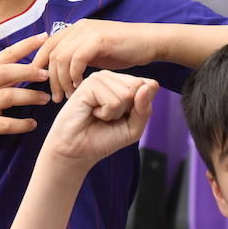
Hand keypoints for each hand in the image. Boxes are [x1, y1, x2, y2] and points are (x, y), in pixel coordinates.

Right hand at [0, 32, 50, 155]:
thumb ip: (2, 77)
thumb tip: (31, 66)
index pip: (6, 54)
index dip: (25, 45)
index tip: (44, 37)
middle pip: (6, 72)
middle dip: (28, 71)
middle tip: (47, 74)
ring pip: (8, 97)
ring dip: (30, 97)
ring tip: (45, 99)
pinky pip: (5, 124)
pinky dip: (21, 124)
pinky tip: (32, 124)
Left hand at [30, 20, 161, 102]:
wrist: (150, 42)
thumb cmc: (124, 50)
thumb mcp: (95, 53)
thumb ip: (78, 57)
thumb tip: (61, 70)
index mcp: (75, 29)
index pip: (47, 45)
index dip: (39, 64)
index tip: (39, 84)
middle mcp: (78, 27)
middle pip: (51, 53)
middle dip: (49, 78)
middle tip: (55, 97)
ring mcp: (88, 32)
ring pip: (61, 57)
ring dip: (62, 80)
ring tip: (68, 95)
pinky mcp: (98, 40)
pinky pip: (77, 59)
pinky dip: (75, 75)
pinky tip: (80, 87)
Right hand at [41, 71, 156, 169]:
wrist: (77, 150)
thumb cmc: (103, 138)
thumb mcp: (133, 128)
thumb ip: (145, 108)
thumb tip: (150, 85)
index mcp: (122, 83)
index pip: (148, 86)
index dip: (140, 109)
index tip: (123, 118)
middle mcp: (111, 78)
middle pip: (139, 88)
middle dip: (127, 110)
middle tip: (109, 117)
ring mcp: (99, 79)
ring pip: (126, 94)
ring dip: (115, 113)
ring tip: (99, 115)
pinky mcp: (88, 85)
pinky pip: (113, 101)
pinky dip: (106, 113)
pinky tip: (92, 113)